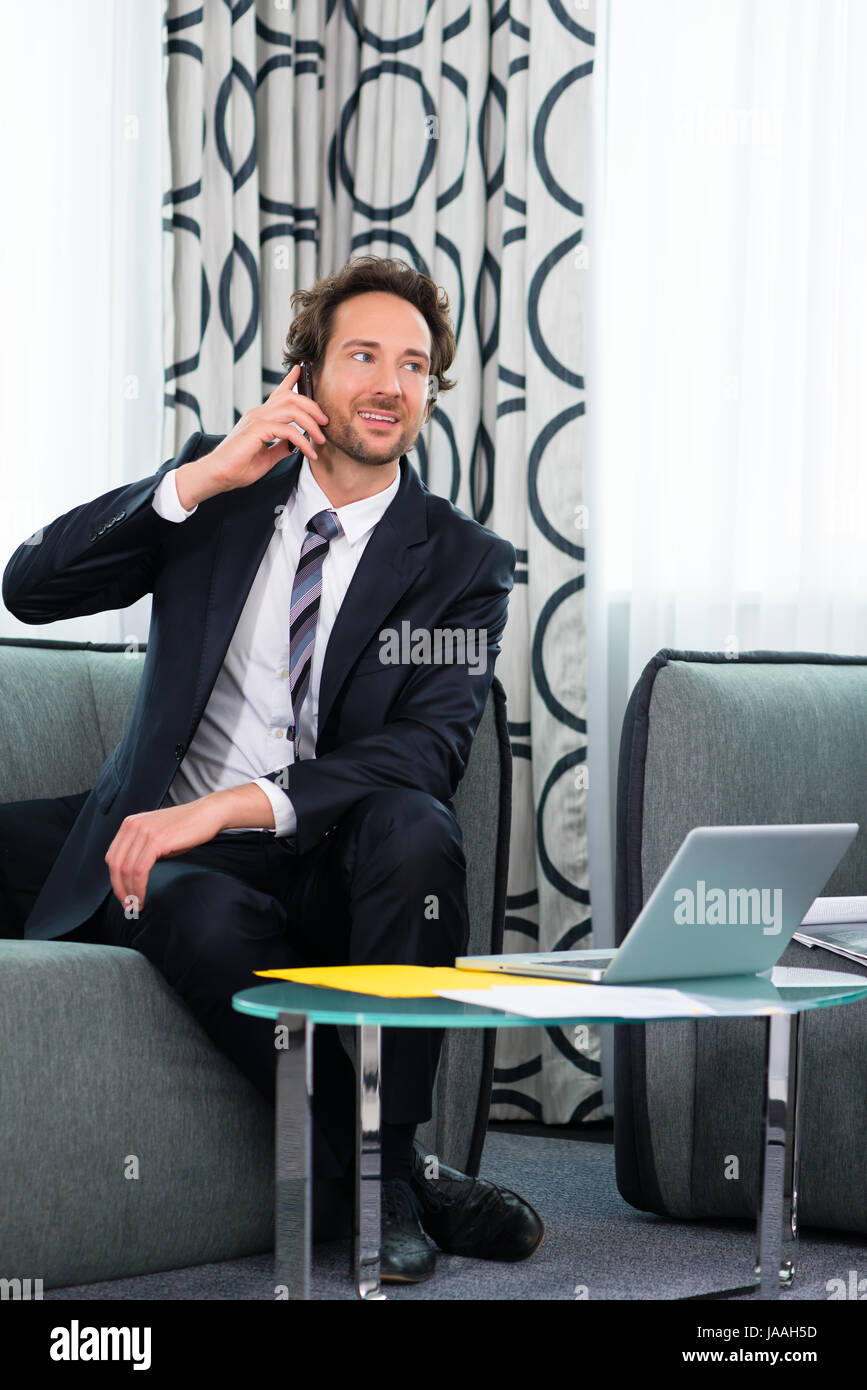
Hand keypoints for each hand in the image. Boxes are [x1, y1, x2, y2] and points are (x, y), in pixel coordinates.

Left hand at [104, 797, 225, 914]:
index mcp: (129, 824)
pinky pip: (140, 870)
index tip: (124, 896)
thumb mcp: (157, 837)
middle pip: (115, 865)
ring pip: (127, 870)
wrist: (208, 814)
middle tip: (128, 906)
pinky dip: (139, 887)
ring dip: (130, 892)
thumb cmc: (186, 829)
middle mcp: (132, 826)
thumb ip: (141, 851)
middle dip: (120, 889)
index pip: (112, 857)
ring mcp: (144, 832)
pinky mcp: (156, 840)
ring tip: (137, 905)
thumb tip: (131, 877)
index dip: (115, 880)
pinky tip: (143, 897)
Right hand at [210, 364, 328, 491]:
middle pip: (291, 397)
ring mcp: (257, 419)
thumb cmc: (238, 467)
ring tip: (321, 439)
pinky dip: (303, 442)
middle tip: (325, 422)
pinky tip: (309, 454)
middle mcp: (258, 413)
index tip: (301, 370)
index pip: (279, 393)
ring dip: (311, 423)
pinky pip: (288, 430)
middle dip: (312, 406)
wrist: (218, 475)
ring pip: (292, 409)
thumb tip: (295, 446)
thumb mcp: (267, 456)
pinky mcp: (257, 430)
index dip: (291, 380)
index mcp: (260, 417)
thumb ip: (281, 448)